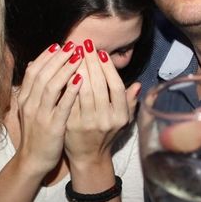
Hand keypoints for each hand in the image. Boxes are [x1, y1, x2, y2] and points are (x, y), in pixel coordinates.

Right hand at [13, 42, 83, 175]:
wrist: (32, 160)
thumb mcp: (29, 108)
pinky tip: (81, 80)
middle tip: (73, 45)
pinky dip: (70, 91)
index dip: (45, 56)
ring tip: (78, 57)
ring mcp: (40, 115)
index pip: (33, 71)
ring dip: (65, 69)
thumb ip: (32, 88)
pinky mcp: (52, 127)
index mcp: (24, 98)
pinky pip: (62, 105)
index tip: (59, 45)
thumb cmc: (35, 133)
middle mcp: (30, 104)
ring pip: (50, 86)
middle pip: (42, 74)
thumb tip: (32, 63)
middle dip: (58, 58)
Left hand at [64, 42, 140, 168]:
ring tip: (73, 53)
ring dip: (78, 69)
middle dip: (90, 62)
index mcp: (120, 116)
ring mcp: (87, 123)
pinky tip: (62, 70)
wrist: (88, 157)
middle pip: (98, 85)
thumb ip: (130, 102)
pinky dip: (66, 84)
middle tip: (84, 45)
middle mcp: (105, 120)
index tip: (100, 52)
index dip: (108, 67)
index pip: (115, 86)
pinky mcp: (70, 125)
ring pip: (82, 91)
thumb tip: (137, 85)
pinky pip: (68, 100)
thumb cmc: (106, 133)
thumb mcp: (123, 120)